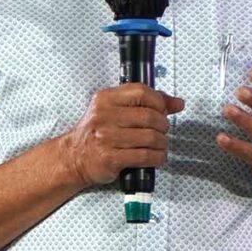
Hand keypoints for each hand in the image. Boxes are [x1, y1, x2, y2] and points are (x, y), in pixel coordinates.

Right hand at [60, 83, 182, 188]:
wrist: (74, 157)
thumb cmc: (97, 132)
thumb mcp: (115, 109)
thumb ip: (146, 103)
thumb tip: (177, 103)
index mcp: (105, 99)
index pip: (141, 92)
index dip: (159, 101)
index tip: (163, 110)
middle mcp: (104, 116)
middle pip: (149, 117)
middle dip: (163, 126)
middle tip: (162, 131)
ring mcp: (106, 138)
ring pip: (150, 138)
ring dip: (162, 143)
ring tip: (159, 145)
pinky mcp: (110, 158)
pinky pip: (144, 156)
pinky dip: (157, 157)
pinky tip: (156, 157)